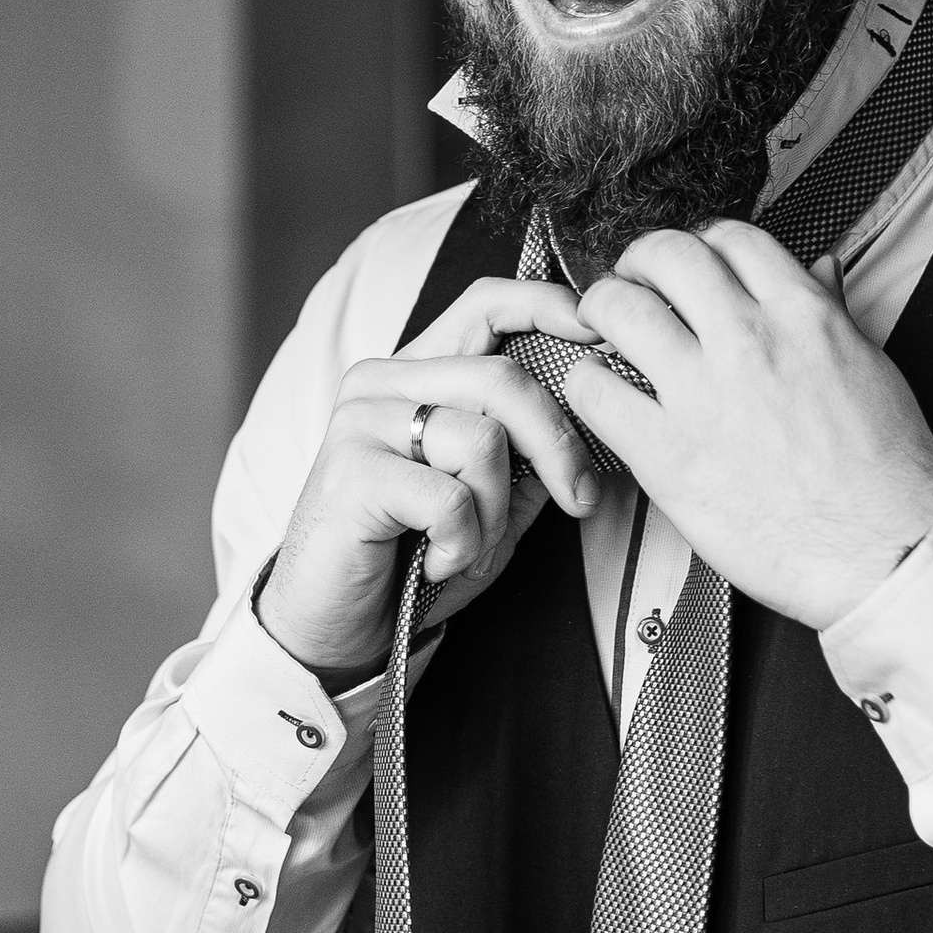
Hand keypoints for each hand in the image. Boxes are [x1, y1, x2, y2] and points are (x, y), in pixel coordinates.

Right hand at [258, 275, 603, 679]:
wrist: (337, 625)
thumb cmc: (414, 558)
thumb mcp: (491, 499)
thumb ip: (529, 452)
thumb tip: (595, 411)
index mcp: (417, 376)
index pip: (483, 306)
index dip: (545, 306)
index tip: (595, 331)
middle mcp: (383, 383)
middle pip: (503, 378)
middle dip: (558, 444)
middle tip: (579, 498)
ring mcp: (361, 422)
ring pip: (483, 439)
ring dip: (496, 510)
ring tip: (469, 545)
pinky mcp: (351, 472)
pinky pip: (451, 498)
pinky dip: (462, 543)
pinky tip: (435, 561)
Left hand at [562, 222, 932, 629]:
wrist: (885, 551)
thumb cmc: (887, 475)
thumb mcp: (872, 368)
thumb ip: (832, 313)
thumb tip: (821, 272)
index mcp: (802, 316)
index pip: (732, 238)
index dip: (700, 243)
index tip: (689, 266)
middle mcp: (748, 342)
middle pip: (665, 256)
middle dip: (639, 263)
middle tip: (632, 285)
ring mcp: (703, 395)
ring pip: (618, 310)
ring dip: (601, 312)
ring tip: (603, 333)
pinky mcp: (667, 454)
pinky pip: (595, 392)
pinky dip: (585, 383)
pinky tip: (599, 394)